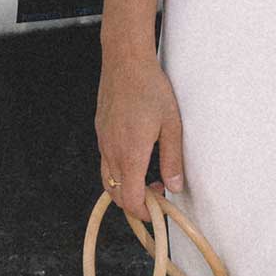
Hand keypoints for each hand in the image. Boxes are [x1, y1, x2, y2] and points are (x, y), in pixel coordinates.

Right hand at [95, 45, 186, 224]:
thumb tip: (175, 186)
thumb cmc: (150, 89)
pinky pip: (105, 162)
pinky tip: (136, 158)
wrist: (125, 62)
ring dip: (126, 188)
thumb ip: (172, 160)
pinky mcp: (100, 131)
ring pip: (109, 180)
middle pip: (117, 195)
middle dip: (136, 203)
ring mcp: (103, 142)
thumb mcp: (171, 126)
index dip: (144, 213)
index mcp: (130, 155)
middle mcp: (112, 152)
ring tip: (147, 179)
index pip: (131, 200)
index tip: (158, 211)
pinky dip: (119, 172)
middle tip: (157, 195)